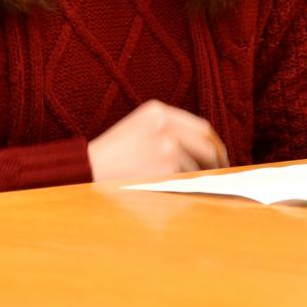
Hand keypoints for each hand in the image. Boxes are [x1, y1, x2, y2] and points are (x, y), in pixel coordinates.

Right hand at [87, 100, 228, 181]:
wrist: (85, 172)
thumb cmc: (111, 156)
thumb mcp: (139, 128)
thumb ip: (170, 131)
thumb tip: (210, 152)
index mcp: (158, 111)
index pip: (202, 128)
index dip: (215, 145)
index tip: (221, 158)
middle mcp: (165, 127)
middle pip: (208, 148)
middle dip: (217, 165)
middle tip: (218, 178)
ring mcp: (166, 150)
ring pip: (196, 171)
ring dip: (189, 183)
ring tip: (168, 188)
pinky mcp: (165, 174)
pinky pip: (184, 187)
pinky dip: (180, 194)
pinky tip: (162, 195)